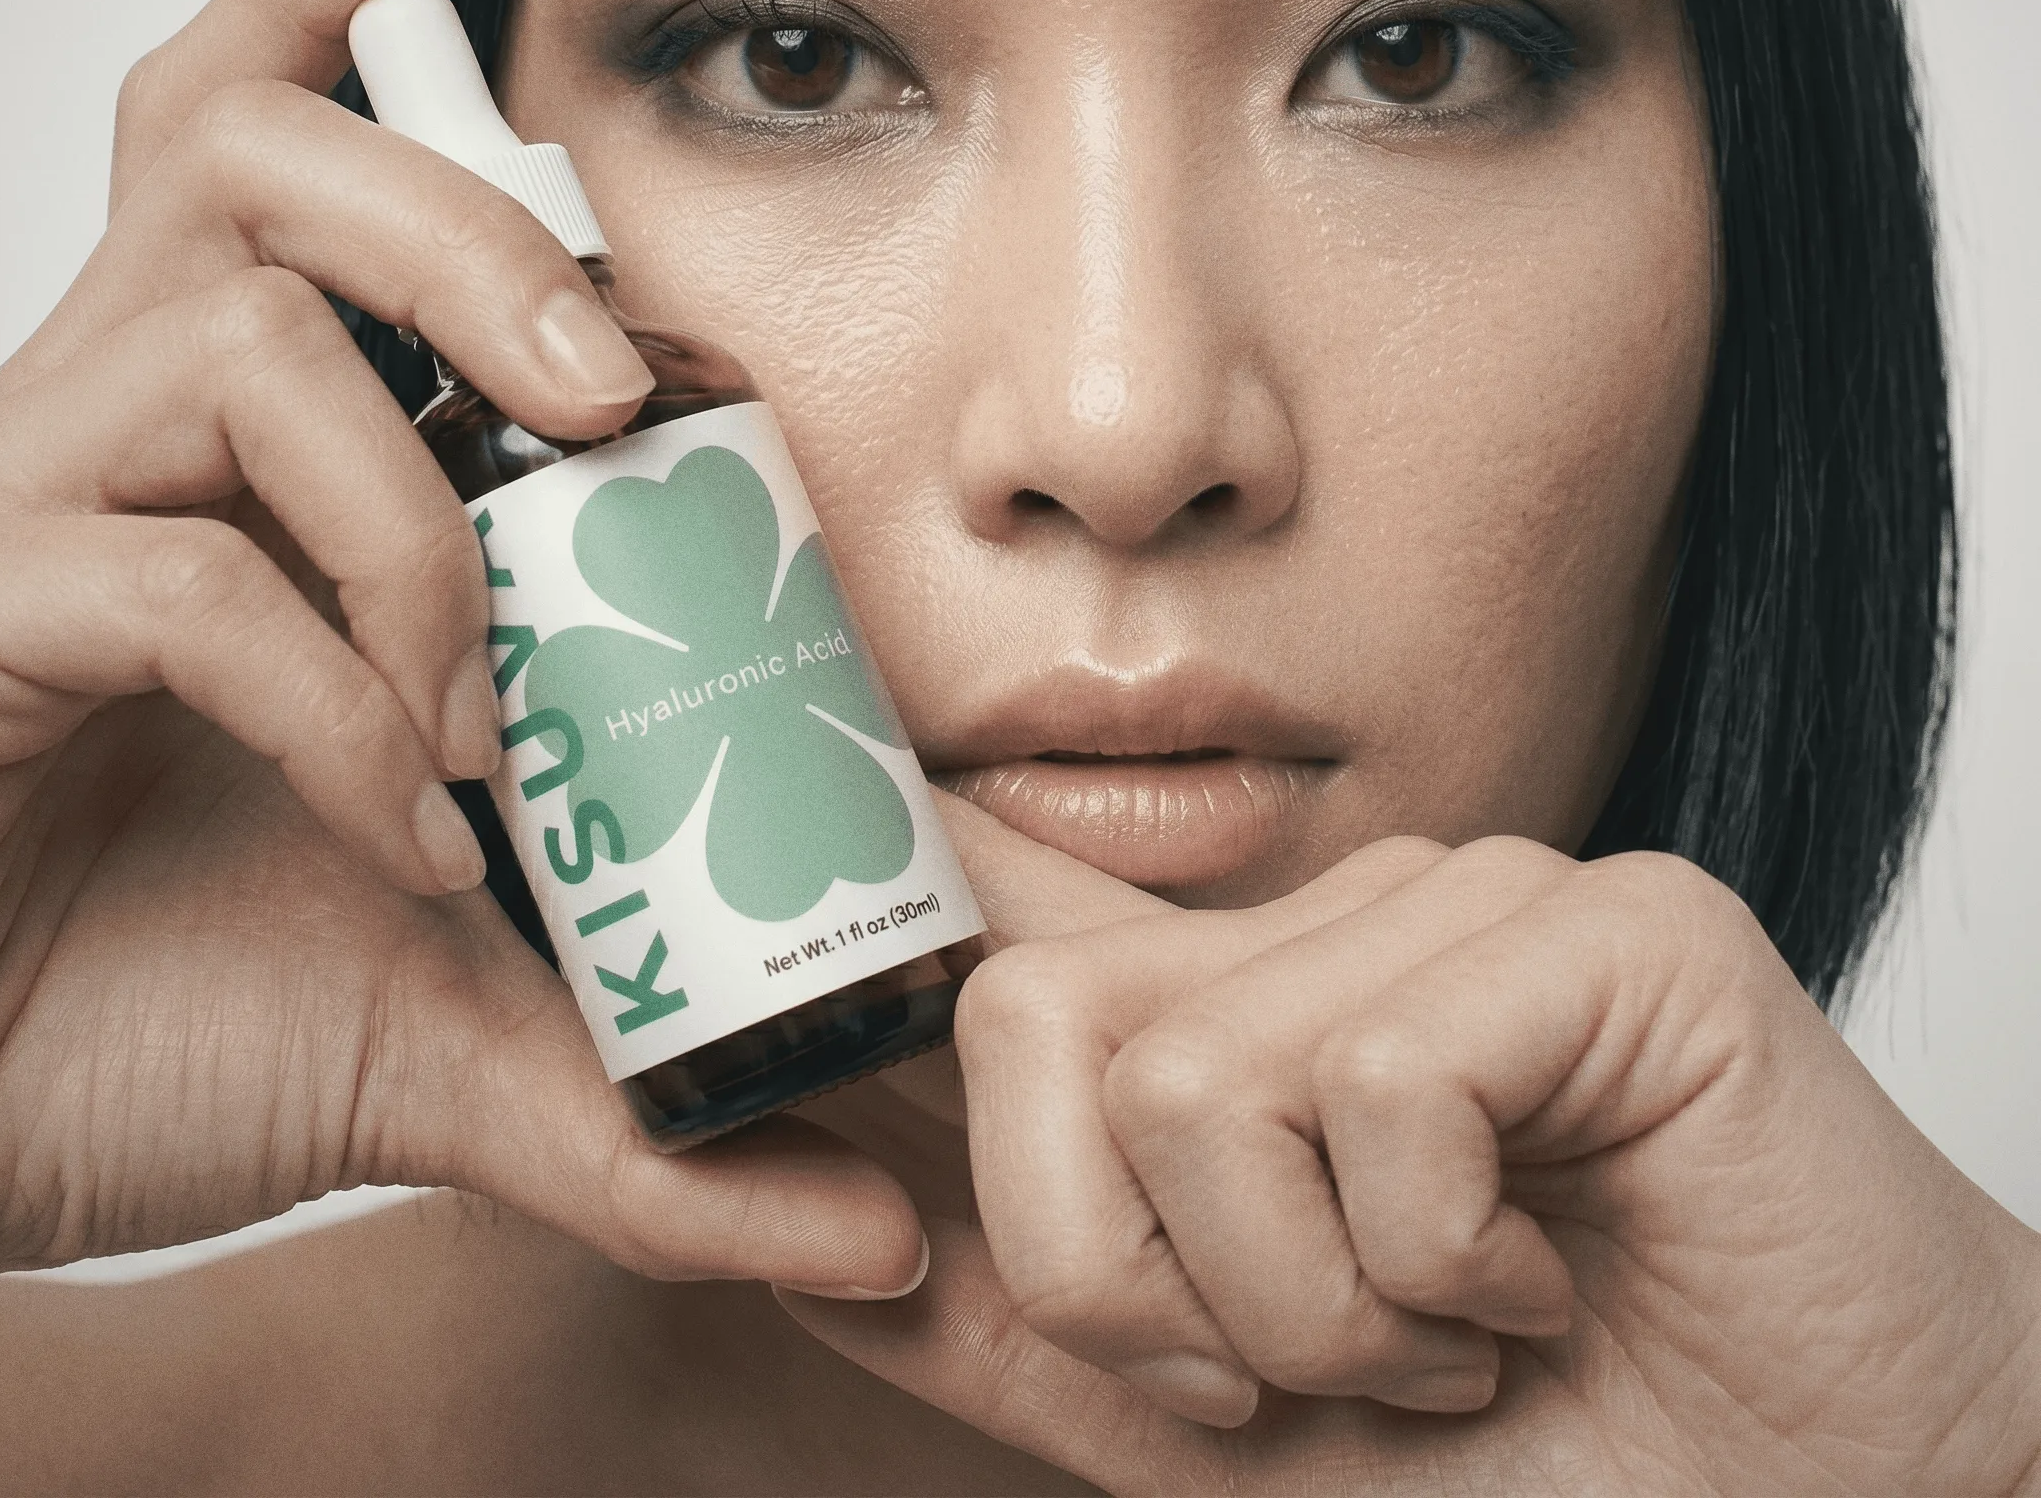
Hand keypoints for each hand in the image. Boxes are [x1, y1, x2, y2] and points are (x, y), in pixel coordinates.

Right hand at [0, 0, 924, 1297]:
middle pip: (255, 152)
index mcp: (246, 425)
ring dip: (418, 524)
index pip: (254, 119)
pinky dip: (331, 696)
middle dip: (462, 232)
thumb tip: (896, 1225)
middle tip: (608, 387)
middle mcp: (131, 412)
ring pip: (234, 341)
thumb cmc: (197, 999)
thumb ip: (668, 1089)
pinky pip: (176, 577)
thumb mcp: (476, 1014)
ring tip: (497, 714)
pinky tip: (403, 834)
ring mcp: (38, 504)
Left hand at [783, 799, 2040, 1494]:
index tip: (736, 975)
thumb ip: (1045, 1338)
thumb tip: (835, 1258)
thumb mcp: (1235, 1437)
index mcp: (1236, 1008)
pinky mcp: (1602, 925)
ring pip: (1201, 1081)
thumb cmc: (1539, 1467)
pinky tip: (1547, 1278)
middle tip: (1290, 1373)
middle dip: (1119, 1281)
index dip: (869, 926)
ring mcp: (1463, 899)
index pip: (1005, 927)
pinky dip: (1438, 1264)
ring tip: (1455, 1330)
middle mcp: (1329, 918)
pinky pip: (1379, 1090)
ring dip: (1313, 1312)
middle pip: (1033, 1023)